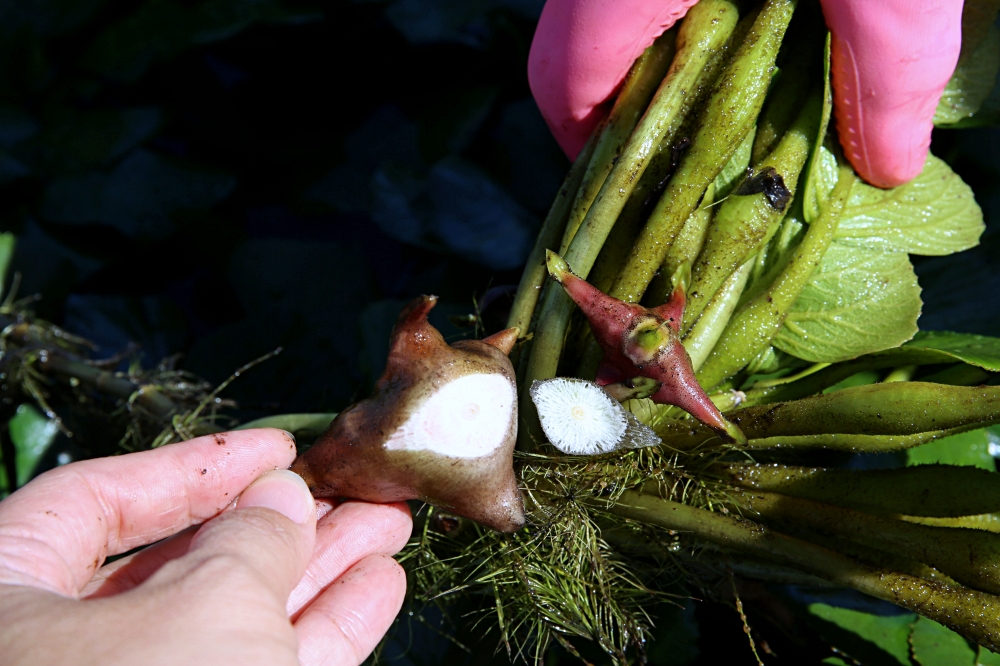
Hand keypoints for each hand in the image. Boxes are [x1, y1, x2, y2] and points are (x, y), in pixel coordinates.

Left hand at [0, 428, 412, 665]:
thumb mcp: (208, 604)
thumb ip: (252, 536)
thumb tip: (281, 497)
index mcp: (5, 597)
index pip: (99, 499)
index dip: (198, 465)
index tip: (280, 447)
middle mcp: (56, 652)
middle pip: (179, 560)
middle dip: (279, 522)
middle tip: (353, 490)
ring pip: (228, 620)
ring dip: (316, 573)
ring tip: (388, 529)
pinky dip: (318, 632)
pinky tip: (377, 587)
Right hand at [528, 0, 962, 186]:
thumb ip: (889, 75)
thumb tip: (889, 169)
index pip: (564, 83)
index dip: (588, 148)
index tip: (636, 190)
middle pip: (571, 50)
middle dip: (619, 113)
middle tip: (683, 152)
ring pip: (603, 10)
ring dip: (651, 60)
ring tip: (720, 97)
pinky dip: (679, 10)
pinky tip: (748, 20)